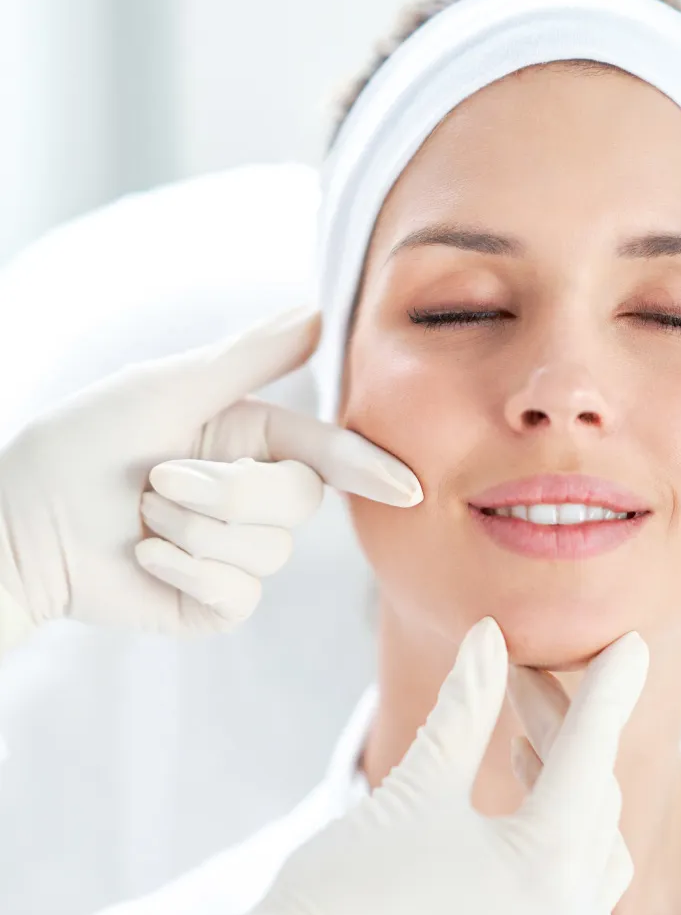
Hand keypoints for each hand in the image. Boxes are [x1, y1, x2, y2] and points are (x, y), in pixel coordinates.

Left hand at [0, 305, 420, 639]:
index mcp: (250, 439)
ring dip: (190, 531)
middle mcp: (252, 495)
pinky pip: (238, 595)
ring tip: (141, 517)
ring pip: (268, 551)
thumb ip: (250, 355)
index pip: (325, 451)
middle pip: (299, 502)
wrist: (19, 522)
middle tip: (156, 480)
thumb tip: (319, 312)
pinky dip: (183, 572)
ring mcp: (236, 553)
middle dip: (226, 492)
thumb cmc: (82, 442)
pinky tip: (143, 558)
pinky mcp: (215, 602)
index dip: (367, 467)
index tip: (407, 486)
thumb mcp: (169, 386)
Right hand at [200, 618, 648, 914]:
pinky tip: (534, 806)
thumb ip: (466, 704)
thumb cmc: (352, 885)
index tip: (631, 641)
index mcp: (548, 862)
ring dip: (568, 777)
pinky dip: (569, 836)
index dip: (609, 688)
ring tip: (523, 734)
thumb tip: (488, 635)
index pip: (592, 750)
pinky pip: (584, 891)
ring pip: (594, 838)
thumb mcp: (418, 782)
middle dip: (559, 721)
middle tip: (519, 670)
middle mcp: (569, 910)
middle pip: (590, 788)